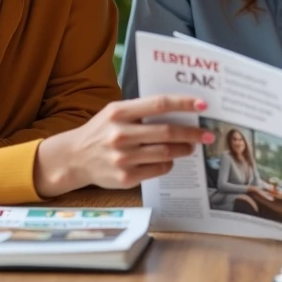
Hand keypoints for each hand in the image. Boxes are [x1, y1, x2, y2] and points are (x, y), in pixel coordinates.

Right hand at [34, 95, 210, 195]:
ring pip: (166, 153)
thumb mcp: (115, 112)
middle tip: (206, 134)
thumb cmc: (101, 131)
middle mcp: (121, 134)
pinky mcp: (125, 178)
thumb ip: (142, 110)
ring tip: (190, 146)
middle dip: (192, 133)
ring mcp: (123, 158)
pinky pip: (158, 170)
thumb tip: (180, 110)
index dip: (184, 104)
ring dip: (184, 149)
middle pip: (167, 132)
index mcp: (120, 112)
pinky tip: (169, 160)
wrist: (74, 158)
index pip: (160, 104)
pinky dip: (168, 164)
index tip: (203, 106)